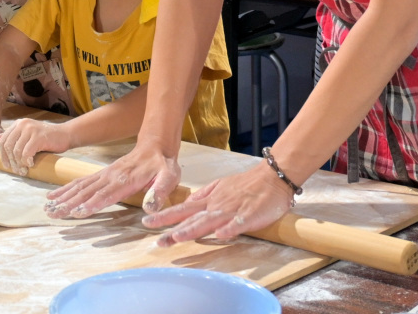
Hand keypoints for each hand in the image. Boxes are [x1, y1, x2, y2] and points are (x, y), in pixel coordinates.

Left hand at [0, 118, 71, 175]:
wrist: (65, 134)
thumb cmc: (46, 138)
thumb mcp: (28, 136)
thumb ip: (14, 137)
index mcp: (18, 124)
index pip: (3, 140)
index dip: (3, 155)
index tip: (8, 166)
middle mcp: (23, 124)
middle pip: (8, 146)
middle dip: (11, 161)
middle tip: (17, 171)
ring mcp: (31, 129)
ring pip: (16, 151)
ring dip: (19, 164)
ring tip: (24, 170)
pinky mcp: (38, 137)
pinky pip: (26, 153)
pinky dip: (27, 161)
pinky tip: (31, 164)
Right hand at [44, 142, 180, 217]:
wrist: (155, 145)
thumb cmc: (163, 164)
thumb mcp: (168, 177)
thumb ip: (159, 191)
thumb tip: (149, 208)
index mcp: (126, 180)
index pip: (106, 194)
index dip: (91, 204)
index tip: (76, 213)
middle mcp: (111, 177)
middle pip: (87, 192)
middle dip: (69, 204)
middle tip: (53, 214)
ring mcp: (104, 175)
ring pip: (80, 187)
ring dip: (64, 198)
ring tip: (48, 208)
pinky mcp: (102, 175)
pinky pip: (81, 182)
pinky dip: (67, 189)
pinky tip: (55, 196)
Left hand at [141, 160, 294, 246]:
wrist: (270, 178)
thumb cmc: (245, 185)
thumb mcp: (219, 186)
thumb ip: (202, 196)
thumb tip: (186, 205)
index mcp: (209, 200)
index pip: (182, 210)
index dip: (165, 217)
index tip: (147, 223)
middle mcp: (216, 205)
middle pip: (191, 218)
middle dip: (173, 228)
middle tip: (156, 239)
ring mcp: (231, 210)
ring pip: (209, 220)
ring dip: (194, 229)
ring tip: (178, 236)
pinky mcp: (248, 215)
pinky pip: (238, 223)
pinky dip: (229, 229)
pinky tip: (221, 236)